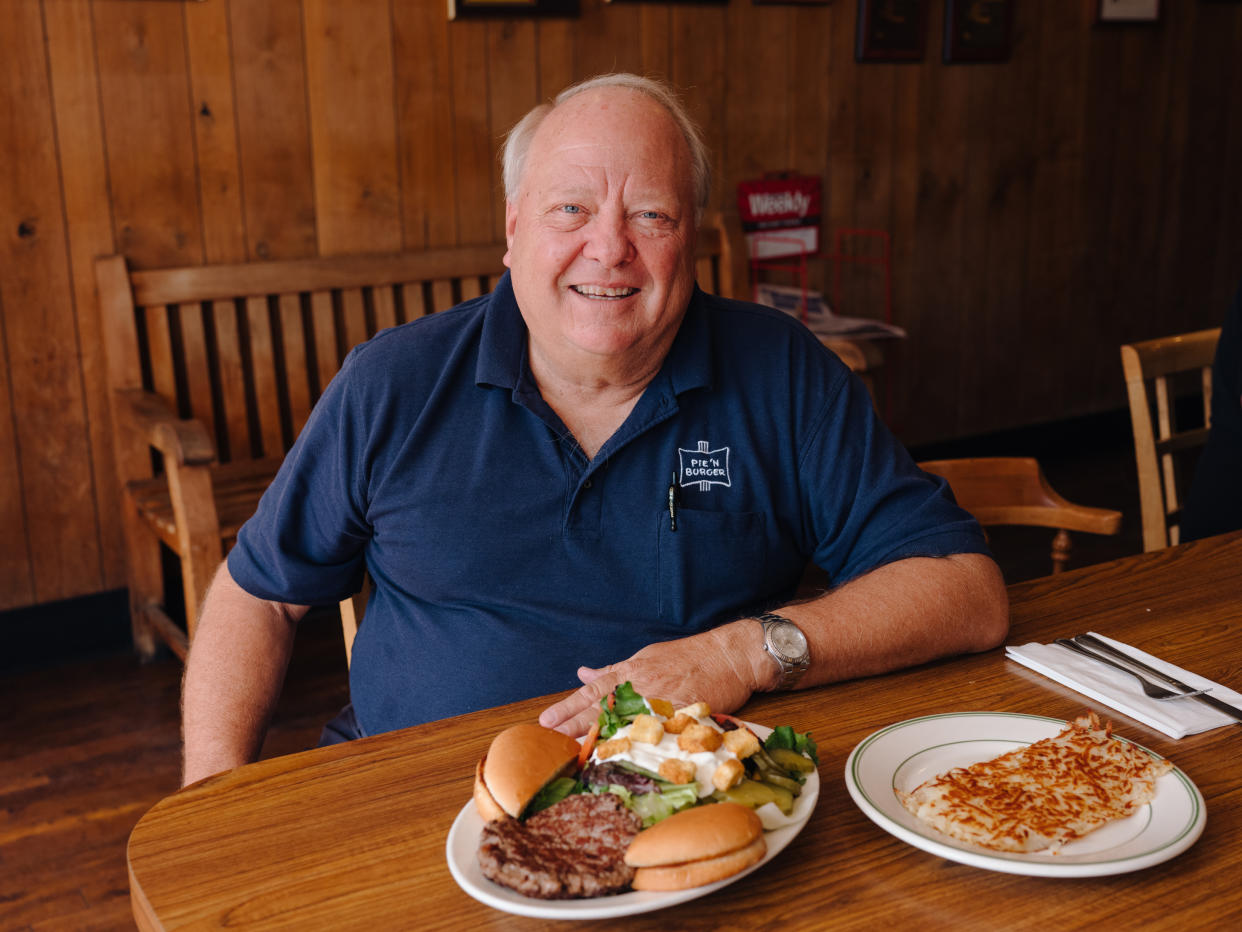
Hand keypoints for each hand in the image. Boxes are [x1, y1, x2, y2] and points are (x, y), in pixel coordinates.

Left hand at [537, 621, 769, 736]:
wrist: (730, 655)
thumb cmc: (691, 656)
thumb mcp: (648, 656)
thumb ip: (615, 670)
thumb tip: (585, 673)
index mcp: (632, 671)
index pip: (593, 691)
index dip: (568, 706)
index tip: (545, 720)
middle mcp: (640, 685)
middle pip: (601, 708)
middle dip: (573, 725)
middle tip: (548, 739)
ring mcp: (660, 701)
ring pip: (623, 722)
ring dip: (598, 739)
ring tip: (573, 753)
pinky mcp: (680, 715)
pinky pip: (656, 734)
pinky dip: (637, 746)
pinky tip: (621, 759)